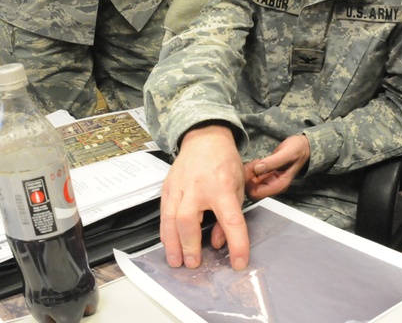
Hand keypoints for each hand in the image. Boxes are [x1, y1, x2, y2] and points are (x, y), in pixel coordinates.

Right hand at [160, 123, 249, 270]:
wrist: (205, 138)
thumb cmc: (224, 162)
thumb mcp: (238, 187)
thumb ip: (230, 216)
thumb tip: (218, 243)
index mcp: (221, 187)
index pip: (231, 220)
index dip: (236, 244)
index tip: (238, 263)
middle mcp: (197, 187)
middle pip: (188, 220)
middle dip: (189, 245)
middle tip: (193, 264)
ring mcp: (178, 186)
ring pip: (170, 218)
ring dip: (172, 243)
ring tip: (175, 261)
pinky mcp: (167, 187)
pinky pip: (163, 213)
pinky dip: (165, 231)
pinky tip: (168, 244)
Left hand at [244, 134, 310, 199]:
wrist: (303, 146)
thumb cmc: (297, 149)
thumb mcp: (286, 154)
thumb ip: (272, 162)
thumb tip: (257, 169)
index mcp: (278, 185)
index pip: (256, 194)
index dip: (249, 183)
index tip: (251, 169)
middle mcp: (273, 185)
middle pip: (252, 190)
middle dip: (248, 178)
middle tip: (252, 163)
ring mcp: (270, 181)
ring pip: (252, 183)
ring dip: (249, 173)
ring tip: (256, 161)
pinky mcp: (267, 175)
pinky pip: (255, 177)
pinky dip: (252, 170)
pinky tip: (257, 161)